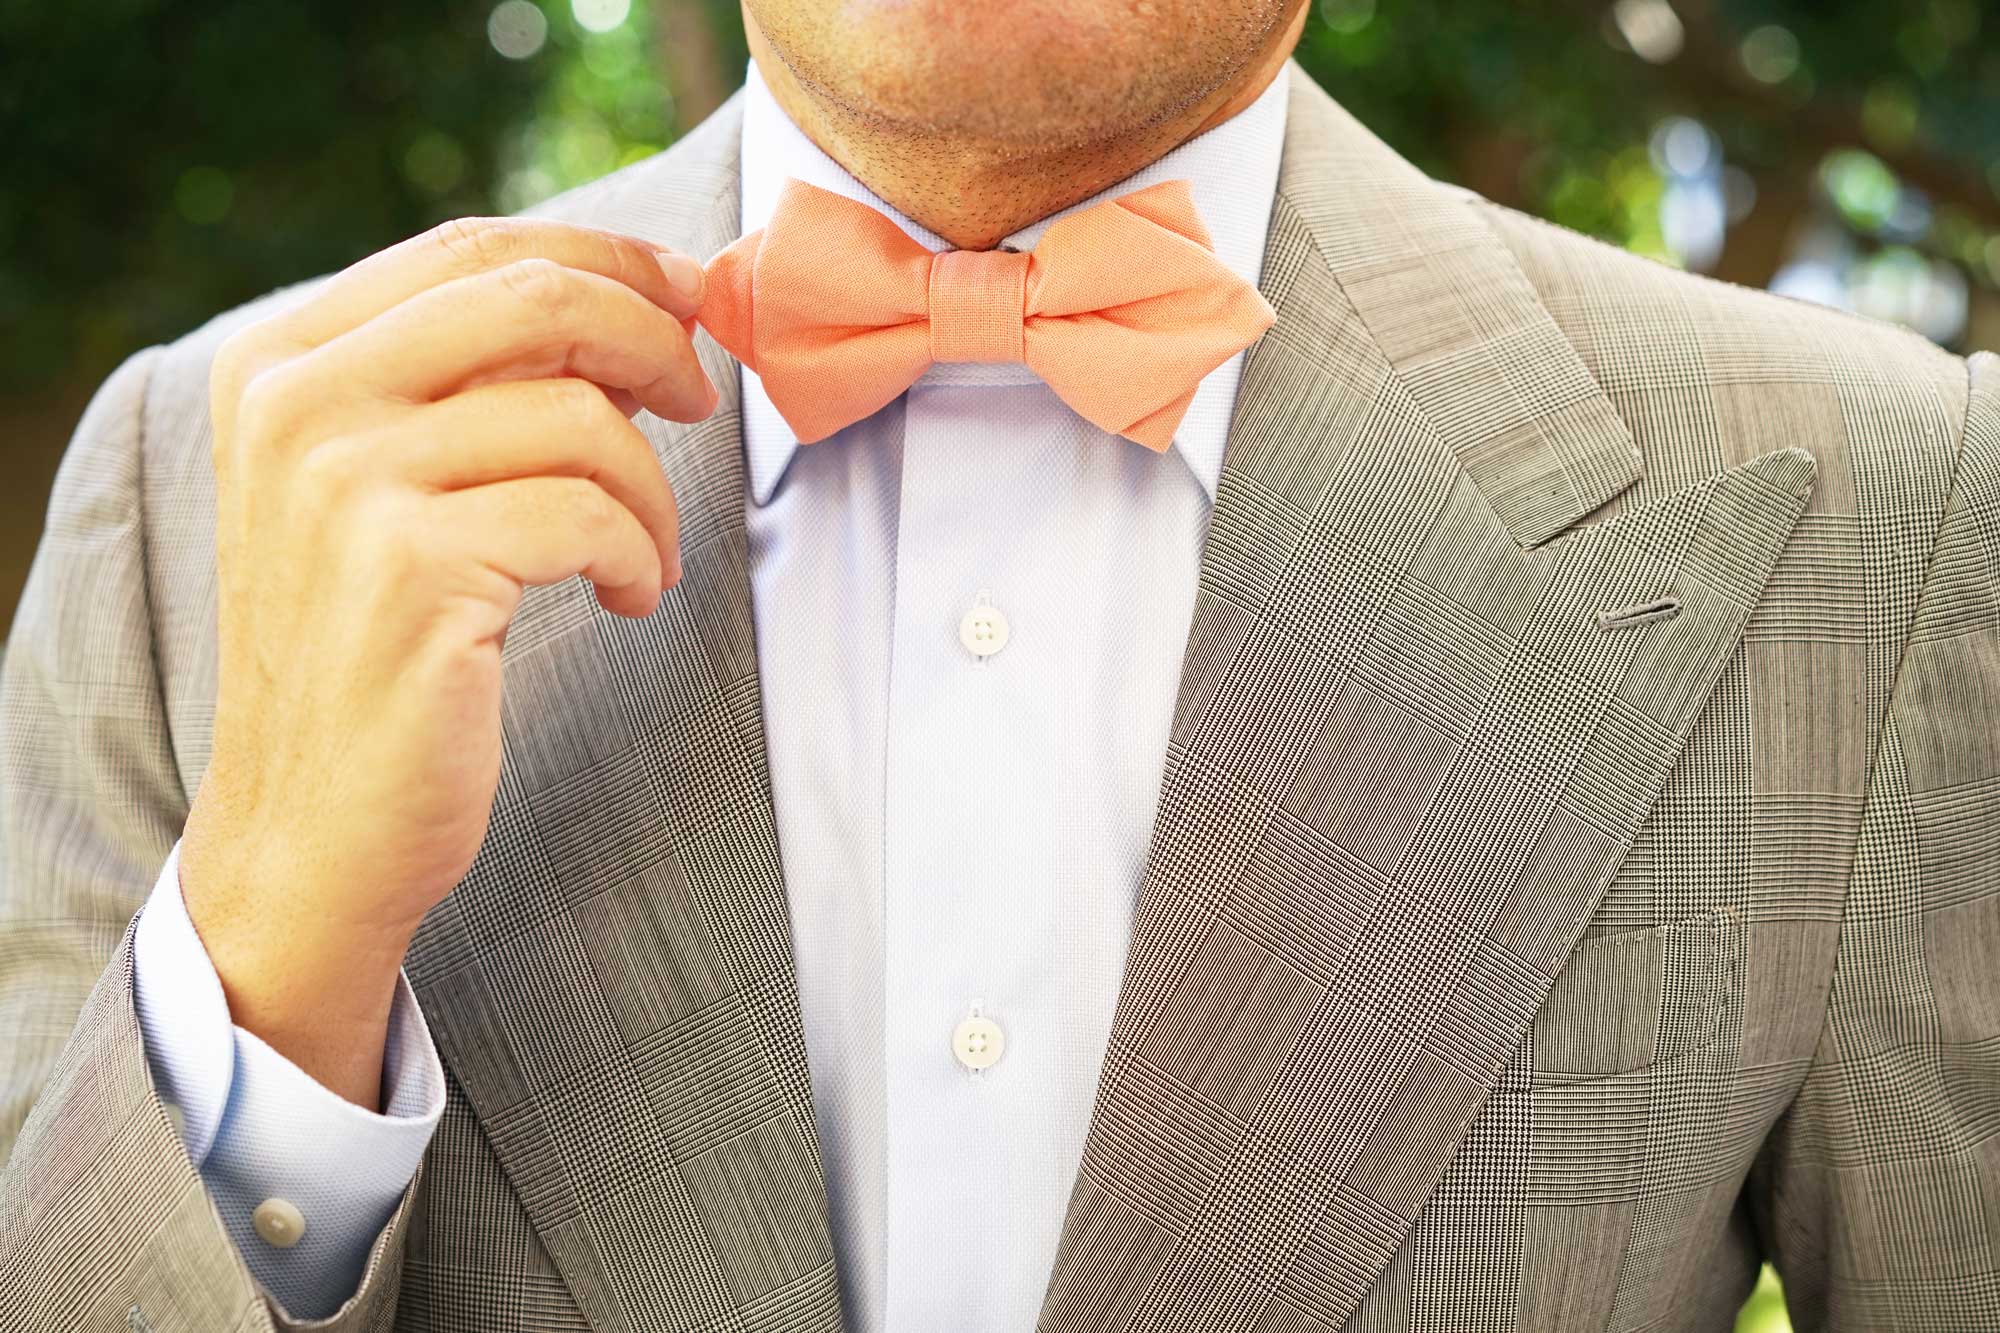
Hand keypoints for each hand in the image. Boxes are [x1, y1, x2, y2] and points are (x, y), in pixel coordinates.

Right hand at [177, 217, 714, 1108]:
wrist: (311, 828)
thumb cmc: (373, 653)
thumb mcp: (386, 487)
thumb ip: (470, 385)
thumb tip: (636, 306)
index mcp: (281, 359)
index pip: (476, 248)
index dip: (609, 259)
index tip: (692, 297)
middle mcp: (297, 401)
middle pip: (538, 298)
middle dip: (655, 339)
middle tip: (699, 403)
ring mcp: (346, 483)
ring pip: (583, 416)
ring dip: (652, 488)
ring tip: (647, 553)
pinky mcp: (413, 570)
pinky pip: (591, 513)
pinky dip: (640, 553)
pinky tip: (629, 598)